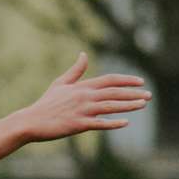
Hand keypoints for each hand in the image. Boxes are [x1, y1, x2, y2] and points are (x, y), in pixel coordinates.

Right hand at [17, 53, 151, 143]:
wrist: (30, 122)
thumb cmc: (45, 104)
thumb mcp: (60, 84)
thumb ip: (75, 70)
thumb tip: (84, 54)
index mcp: (81, 87)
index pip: (109, 80)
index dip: (126, 80)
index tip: (141, 82)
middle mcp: (84, 97)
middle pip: (114, 92)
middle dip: (133, 93)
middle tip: (149, 95)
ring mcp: (81, 111)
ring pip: (110, 106)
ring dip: (128, 105)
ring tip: (143, 105)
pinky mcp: (77, 125)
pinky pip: (99, 123)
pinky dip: (113, 123)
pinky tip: (125, 123)